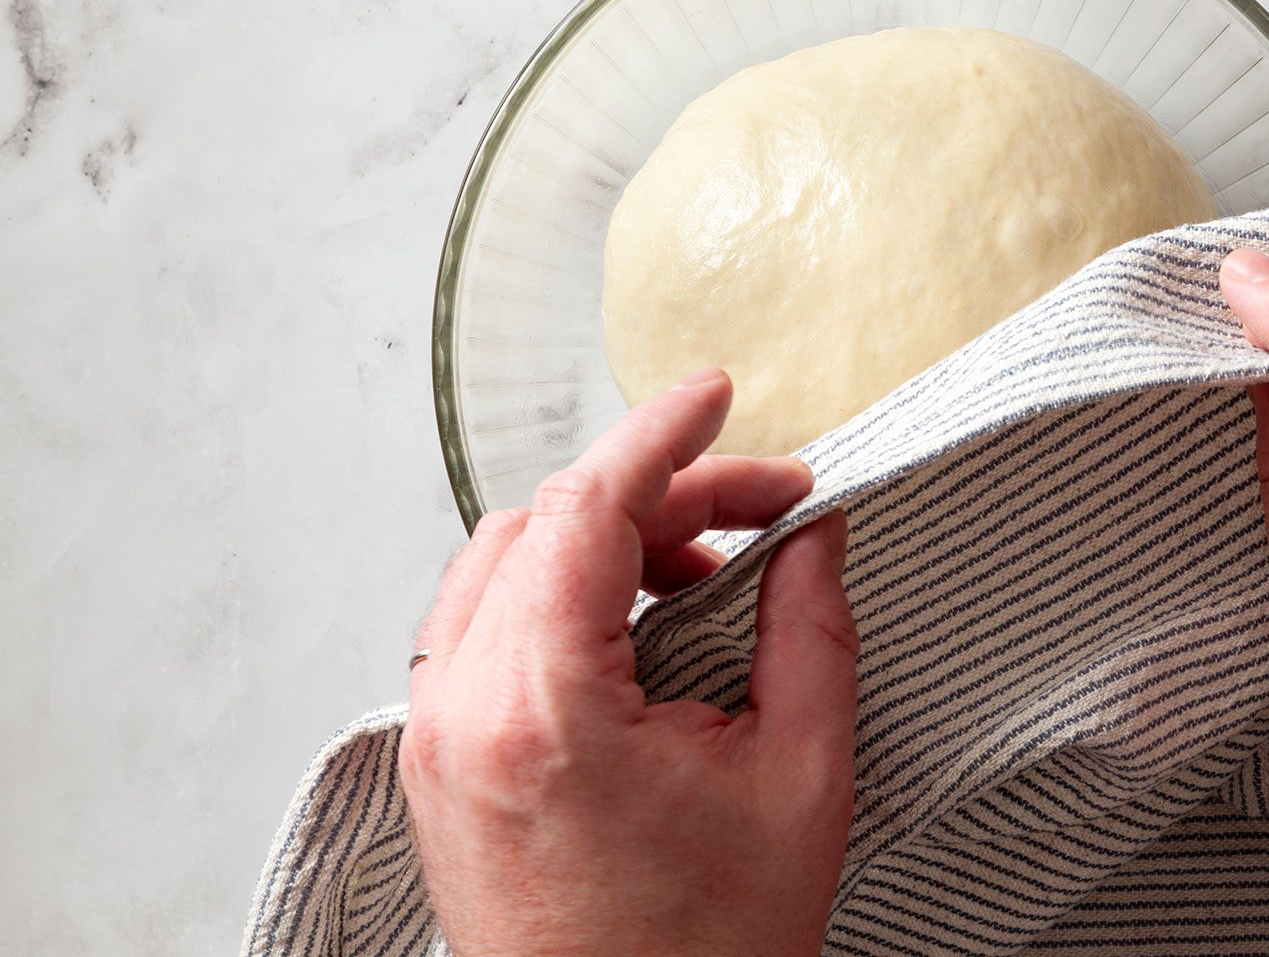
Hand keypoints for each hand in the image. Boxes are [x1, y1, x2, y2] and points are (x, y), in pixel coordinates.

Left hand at [399, 370, 858, 956]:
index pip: (587, 510)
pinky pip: (482, 628)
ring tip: (704, 577)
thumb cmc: (707, 952)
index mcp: (543, 710)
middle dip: (658, 496)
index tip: (717, 392)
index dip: (663, 435)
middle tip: (759, 513)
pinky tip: (635, 626)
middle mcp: (461, 713)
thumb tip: (809, 537)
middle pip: (545, 526)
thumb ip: (811, 633)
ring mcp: (433, 740)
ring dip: (604, 543)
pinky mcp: (437, 765)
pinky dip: (558, 595)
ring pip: (502, 566)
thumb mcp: (798, 781)